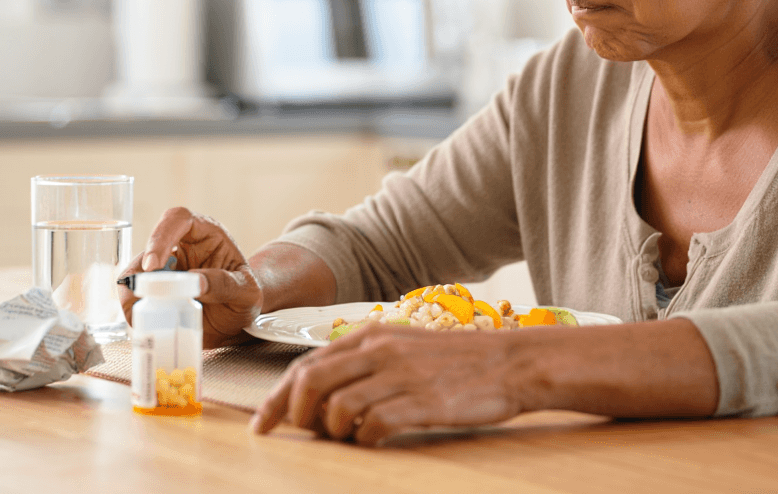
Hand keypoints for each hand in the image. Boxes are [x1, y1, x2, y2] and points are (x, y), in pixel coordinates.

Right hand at [118, 207, 261, 348]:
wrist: (239, 317)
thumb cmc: (245, 296)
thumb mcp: (246, 292)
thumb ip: (226, 285)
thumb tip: (195, 282)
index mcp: (207, 234)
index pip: (179, 219)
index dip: (161, 236)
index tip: (153, 265)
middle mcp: (181, 247)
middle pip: (149, 247)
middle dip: (137, 271)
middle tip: (137, 295)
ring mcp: (166, 269)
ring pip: (136, 271)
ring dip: (130, 292)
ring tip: (135, 314)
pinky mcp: (156, 290)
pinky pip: (136, 294)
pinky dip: (133, 307)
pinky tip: (139, 320)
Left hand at [250, 323, 528, 445]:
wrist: (513, 363)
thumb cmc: (459, 362)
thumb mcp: (407, 347)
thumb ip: (367, 361)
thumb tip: (324, 392)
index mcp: (373, 336)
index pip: (306, 364)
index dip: (277, 397)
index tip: (263, 423)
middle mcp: (380, 351)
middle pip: (309, 382)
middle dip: (293, 415)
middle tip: (300, 435)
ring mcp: (400, 376)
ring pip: (336, 407)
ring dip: (331, 431)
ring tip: (347, 438)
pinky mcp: (422, 403)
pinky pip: (372, 427)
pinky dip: (364, 440)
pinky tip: (374, 440)